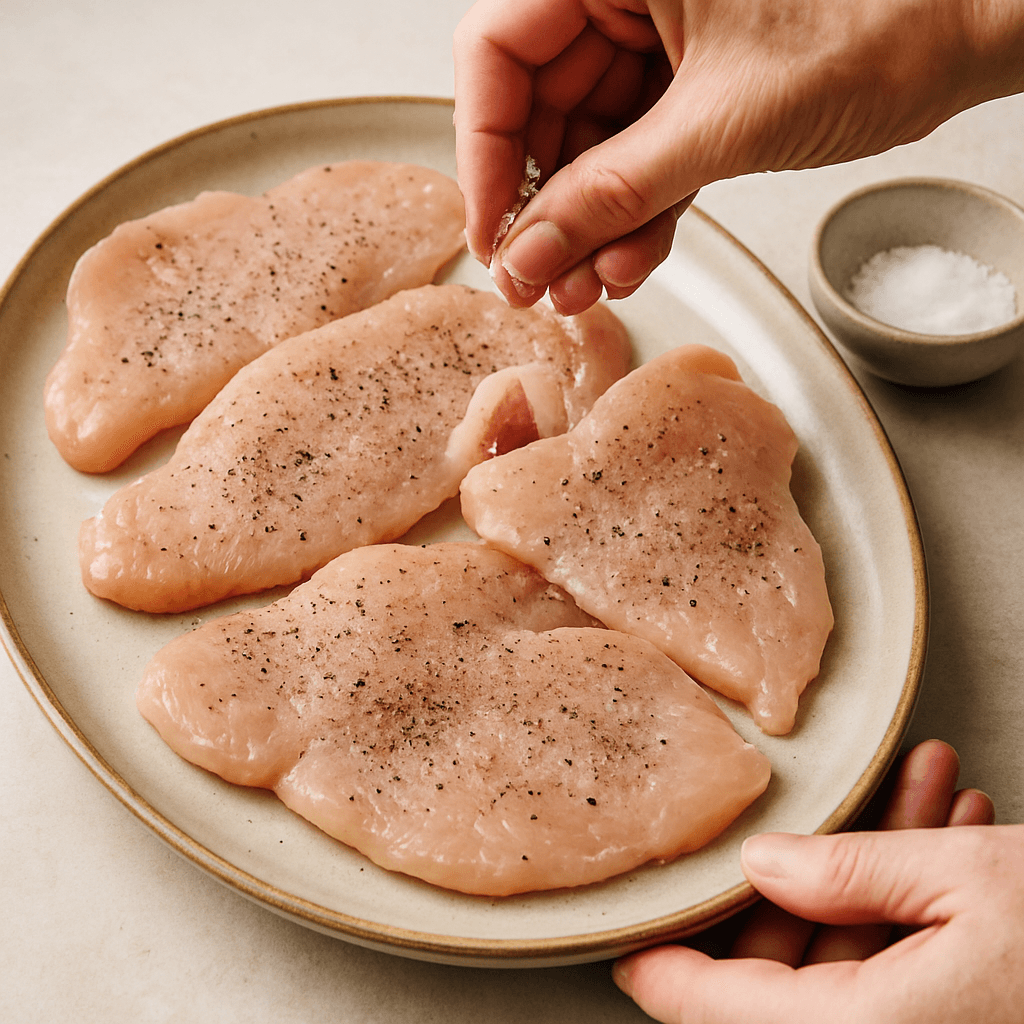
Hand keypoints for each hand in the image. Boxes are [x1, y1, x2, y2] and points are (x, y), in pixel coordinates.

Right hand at [454, 0, 1023, 313]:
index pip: (497, 53)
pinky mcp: (687, 84)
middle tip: (540, 279)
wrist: (963, 33)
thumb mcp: (721, 123)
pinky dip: (635, 213)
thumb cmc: (876, 25)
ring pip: (588, 144)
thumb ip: (613, 194)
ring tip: (586, 287)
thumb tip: (530, 253)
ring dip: (589, 225)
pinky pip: (637, 156)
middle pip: (540, 109)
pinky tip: (629, 261)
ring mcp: (656, 39)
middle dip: (545, 208)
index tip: (492, 232)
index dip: (484, 151)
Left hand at [612, 740, 1023, 1023]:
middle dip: (785, 901)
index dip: (666, 975)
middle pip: (784, 992)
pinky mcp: (958, 1020)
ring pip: (855, 968)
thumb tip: (764, 866)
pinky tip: (946, 827)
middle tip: (781, 831)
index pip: (723, 1013)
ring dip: (868, 883)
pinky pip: (906, 970)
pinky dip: (910, 905)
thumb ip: (849, 872)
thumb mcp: (970, 881)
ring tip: (916, 793)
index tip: (627, 945)